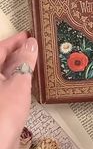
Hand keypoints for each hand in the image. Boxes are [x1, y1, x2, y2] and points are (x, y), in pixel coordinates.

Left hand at [0, 32, 37, 148]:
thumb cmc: (3, 114)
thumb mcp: (18, 81)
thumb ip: (25, 60)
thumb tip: (31, 44)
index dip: (14, 40)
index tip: (27, 34)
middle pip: (1, 60)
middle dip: (17, 52)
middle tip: (33, 45)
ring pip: (4, 73)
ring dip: (18, 65)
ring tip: (34, 59)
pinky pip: (6, 84)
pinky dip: (17, 78)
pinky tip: (28, 79)